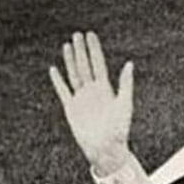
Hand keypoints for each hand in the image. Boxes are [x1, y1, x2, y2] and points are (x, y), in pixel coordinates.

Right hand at [48, 30, 133, 174]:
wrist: (106, 150)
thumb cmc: (119, 130)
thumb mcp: (124, 105)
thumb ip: (126, 84)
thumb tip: (129, 64)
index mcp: (106, 90)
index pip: (98, 64)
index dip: (94, 49)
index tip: (90, 35)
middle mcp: (93, 92)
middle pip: (85, 66)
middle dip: (81, 50)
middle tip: (77, 34)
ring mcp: (81, 99)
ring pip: (74, 74)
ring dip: (71, 60)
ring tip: (67, 45)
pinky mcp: (71, 108)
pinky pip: (63, 91)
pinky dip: (58, 81)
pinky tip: (54, 69)